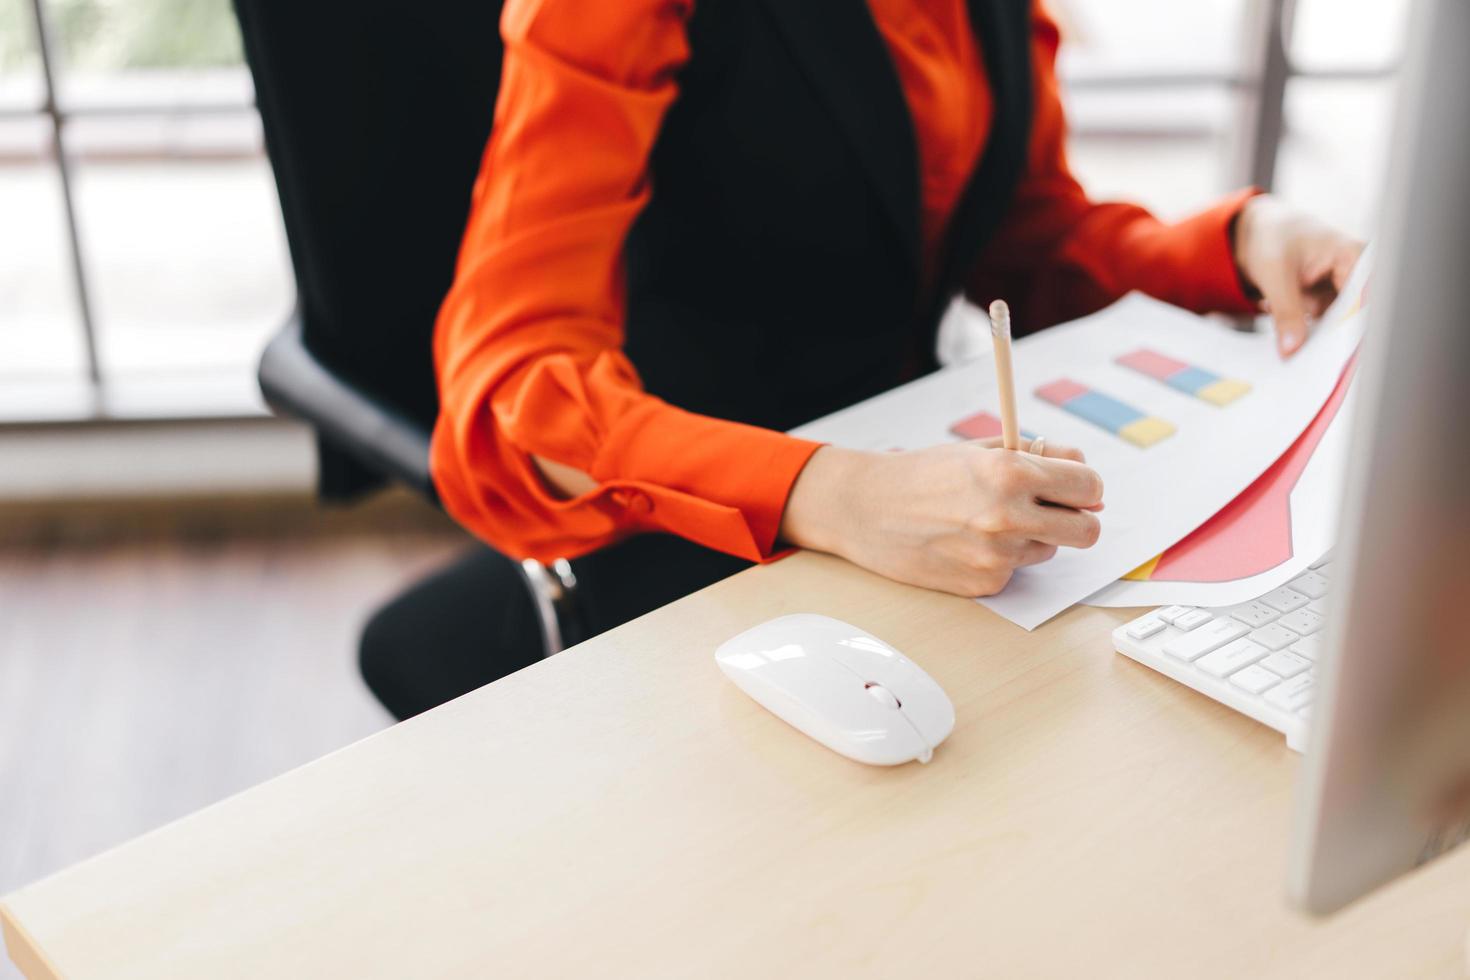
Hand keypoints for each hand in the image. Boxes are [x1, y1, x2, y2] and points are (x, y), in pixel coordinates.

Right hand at [779, 438, 1103, 596]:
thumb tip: (1088, 478)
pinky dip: (1001, 558)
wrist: (864, 509)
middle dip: (1077, 519)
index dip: (1085, 486)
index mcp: (1010, 472)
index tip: (1075, 488)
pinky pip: (1015, 571)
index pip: (1089, 486)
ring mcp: (996, 556)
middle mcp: (1007, 517)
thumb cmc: (920, 475)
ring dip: (1031, 537)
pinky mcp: (982, 584)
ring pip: (1049, 551)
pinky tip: (966, 542)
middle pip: (1088, 530)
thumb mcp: (980, 450)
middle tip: (1052, 511)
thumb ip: (1039, 458)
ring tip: (986, 521)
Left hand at [1233, 195, 1364, 357]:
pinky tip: (1284, 316)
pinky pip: (1322, 325)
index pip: (1366, 300)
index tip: (1337, 355)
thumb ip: (1286, 313)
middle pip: (1354, 316)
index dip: (1354, 329)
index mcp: (1355, 256)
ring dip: (1309, 329)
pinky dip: (1303, 326)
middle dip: (1327, 335)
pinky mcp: (1331, 302)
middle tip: (1302, 352)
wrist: (1261, 232)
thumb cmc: (1273, 238)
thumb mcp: (1274, 274)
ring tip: (1283, 311)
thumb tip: (1292, 350)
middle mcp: (1358, 273)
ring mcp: (1345, 289)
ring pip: (1336, 325)